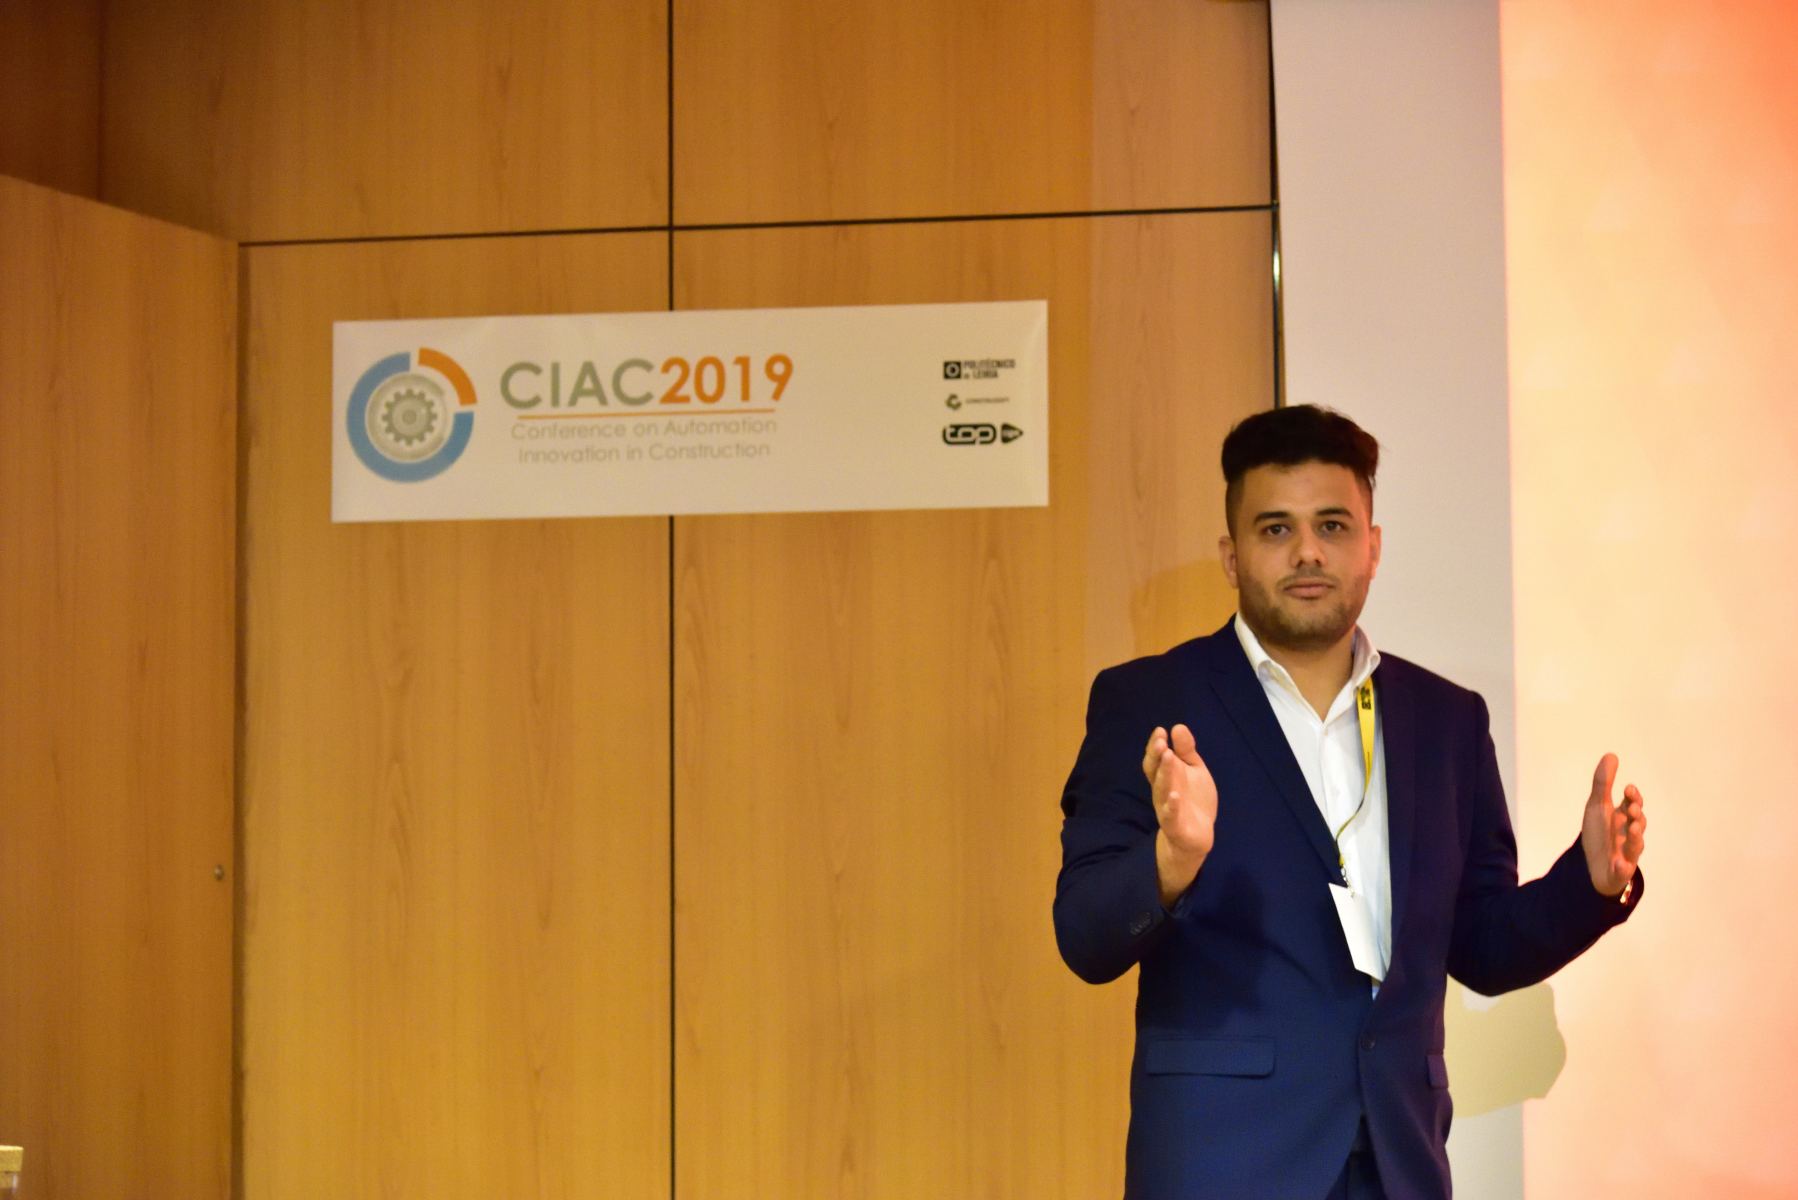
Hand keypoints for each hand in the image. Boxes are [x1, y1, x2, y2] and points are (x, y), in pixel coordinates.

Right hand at [1142, 724, 1217, 904]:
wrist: (1198, 836)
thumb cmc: (1193, 799)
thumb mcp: (1193, 770)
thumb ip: (1186, 750)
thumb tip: (1178, 726)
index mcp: (1165, 776)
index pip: (1155, 759)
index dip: (1155, 746)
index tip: (1161, 731)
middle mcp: (1162, 791)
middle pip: (1155, 772)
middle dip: (1156, 757)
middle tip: (1161, 743)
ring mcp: (1167, 809)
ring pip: (1162, 791)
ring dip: (1164, 774)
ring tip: (1169, 757)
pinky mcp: (1176, 827)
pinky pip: (1170, 817)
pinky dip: (1171, 807)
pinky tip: (1175, 796)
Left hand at [1581, 752, 1646, 897]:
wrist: (1592, 866)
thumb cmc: (1599, 833)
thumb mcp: (1597, 806)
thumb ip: (1603, 782)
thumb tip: (1611, 754)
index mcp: (1623, 818)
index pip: (1633, 804)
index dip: (1633, 797)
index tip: (1628, 789)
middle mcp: (1628, 834)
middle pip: (1638, 823)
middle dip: (1637, 815)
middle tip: (1631, 809)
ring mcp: (1626, 853)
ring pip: (1636, 846)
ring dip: (1635, 838)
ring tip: (1631, 829)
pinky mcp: (1620, 870)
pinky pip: (1623, 870)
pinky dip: (1623, 868)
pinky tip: (1620, 864)